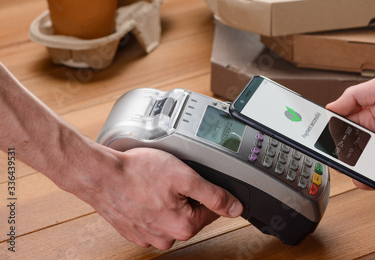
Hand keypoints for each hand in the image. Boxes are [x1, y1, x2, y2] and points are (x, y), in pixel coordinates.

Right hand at [74, 146, 243, 249]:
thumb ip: (214, 194)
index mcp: (184, 227)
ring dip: (167, 201)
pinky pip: (152, 219)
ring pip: (171, 216)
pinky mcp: (134, 232)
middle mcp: (167, 238)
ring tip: (154, 184)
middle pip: (191, 214)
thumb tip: (236, 208)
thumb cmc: (139, 173)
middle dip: (185, 195)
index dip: (204, 190)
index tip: (190, 179)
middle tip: (169, 179)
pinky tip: (143, 193)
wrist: (101, 176)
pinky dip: (151, 206)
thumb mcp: (185, 177)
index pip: (212, 210)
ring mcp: (149, 237)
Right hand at [326, 73, 374, 193]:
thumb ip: (352, 98)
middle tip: (342, 163)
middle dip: (347, 163)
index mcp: (371, 121)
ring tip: (362, 176)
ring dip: (366, 178)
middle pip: (357, 158)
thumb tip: (329, 108)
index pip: (345, 135)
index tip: (323, 147)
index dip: (334, 142)